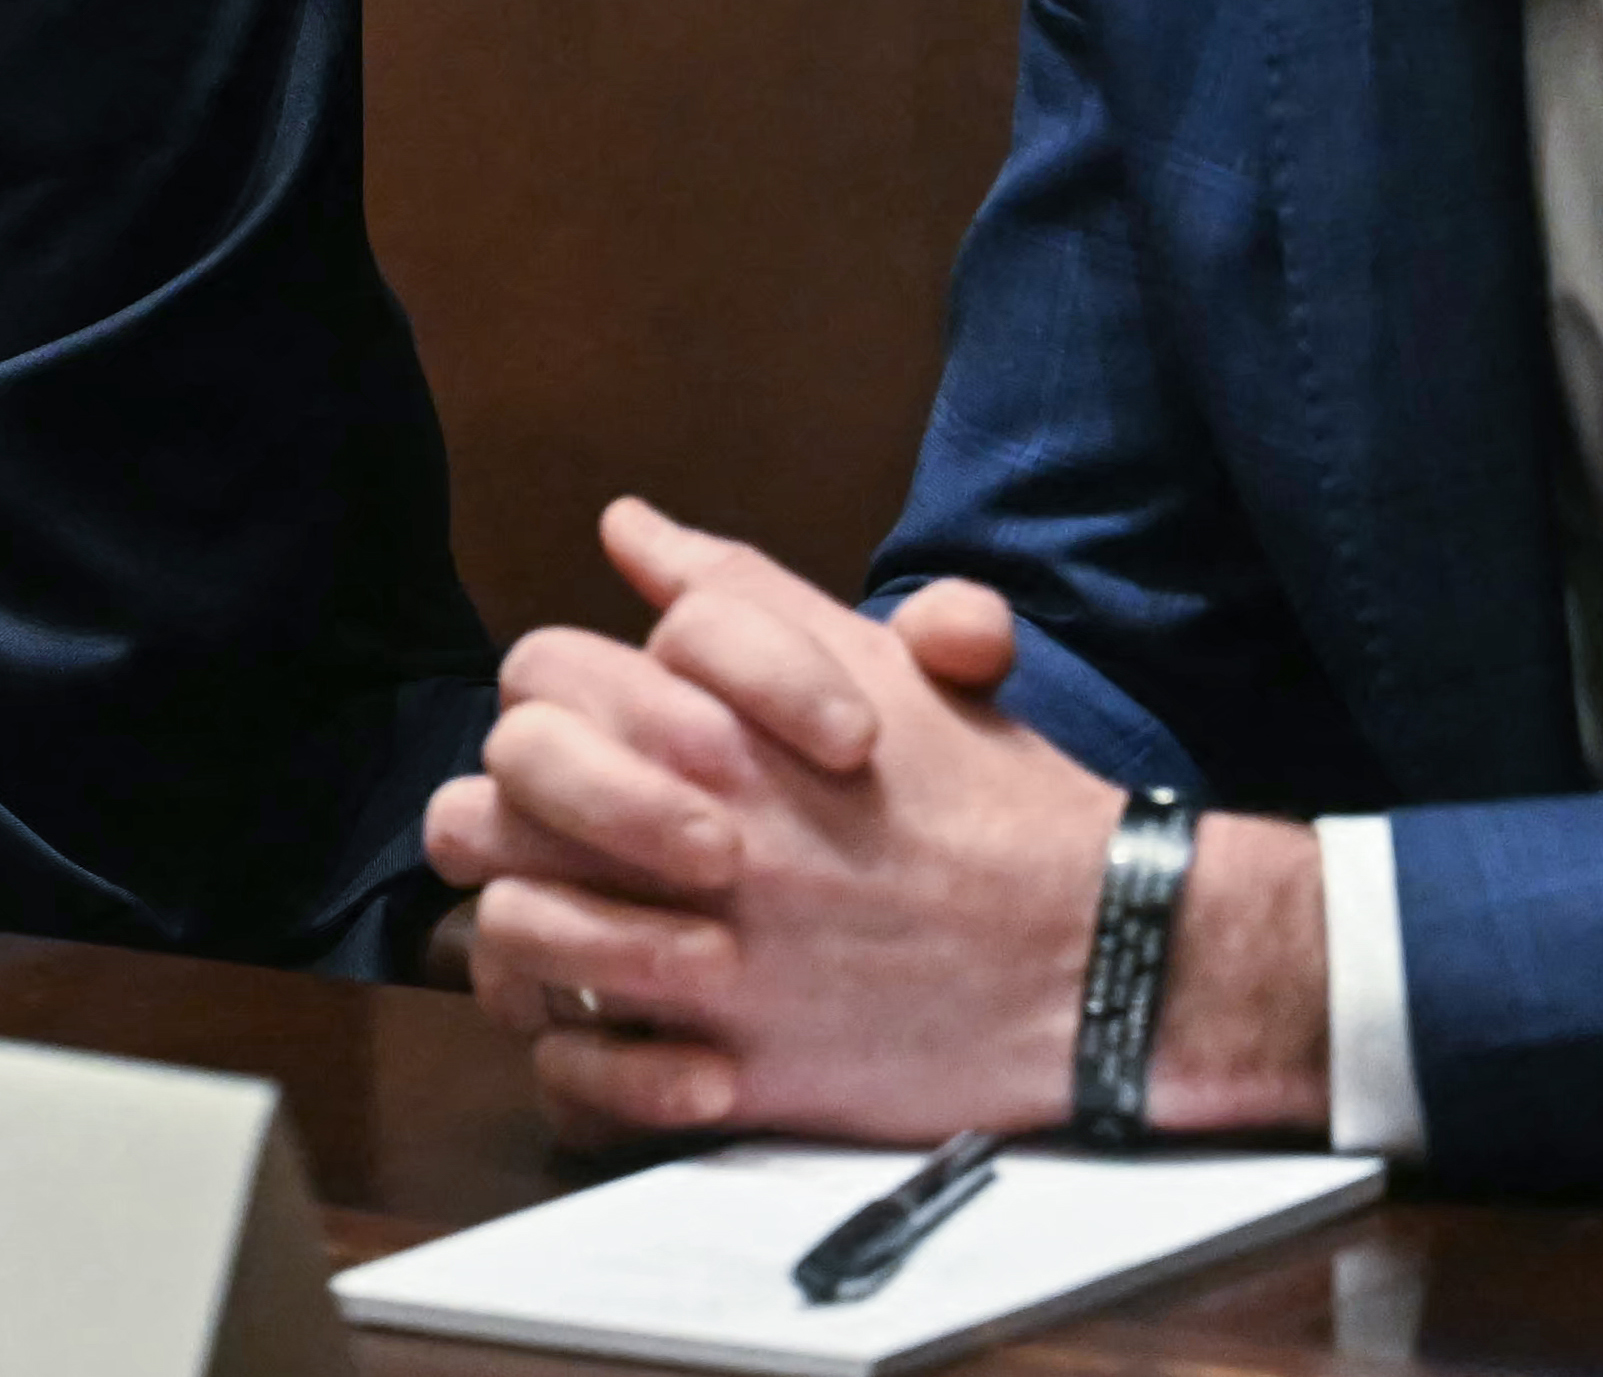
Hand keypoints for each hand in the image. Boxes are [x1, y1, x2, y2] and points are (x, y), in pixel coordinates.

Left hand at [422, 502, 1317, 1146]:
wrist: (1103, 952)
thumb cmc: (993, 802)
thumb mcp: (880, 663)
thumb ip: (740, 594)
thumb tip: (630, 527)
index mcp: (728, 729)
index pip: (544, 677)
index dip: (547, 698)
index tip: (584, 730)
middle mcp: (708, 839)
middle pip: (500, 798)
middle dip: (499, 809)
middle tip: (533, 831)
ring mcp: (719, 962)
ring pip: (516, 932)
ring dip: (518, 927)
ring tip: (555, 928)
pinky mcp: (744, 1075)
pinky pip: (581, 1075)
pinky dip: (571, 1058)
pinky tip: (603, 1032)